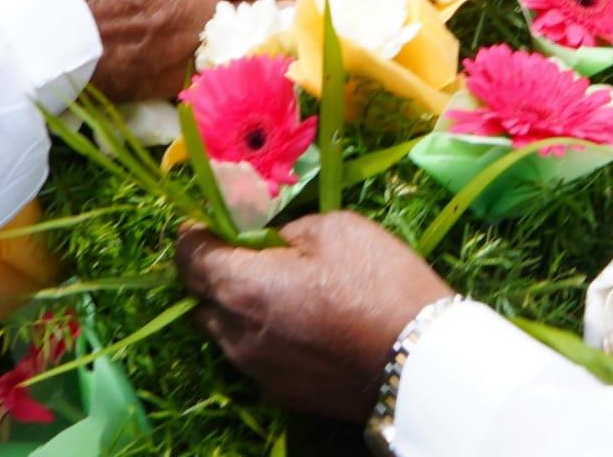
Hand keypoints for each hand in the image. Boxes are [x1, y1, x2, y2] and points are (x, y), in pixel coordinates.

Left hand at [176, 213, 452, 422]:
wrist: (424, 365)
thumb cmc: (377, 283)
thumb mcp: (331, 228)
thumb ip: (283, 230)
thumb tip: (265, 239)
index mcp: (241, 287)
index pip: (187, 255)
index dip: (195, 231)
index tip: (215, 219)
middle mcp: (236, 335)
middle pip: (199, 296)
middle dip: (213, 269)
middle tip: (246, 248)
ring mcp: (258, 371)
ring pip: (223, 329)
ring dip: (235, 303)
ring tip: (275, 283)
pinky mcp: (282, 394)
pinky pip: (252, 354)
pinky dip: (260, 332)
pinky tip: (297, 317)